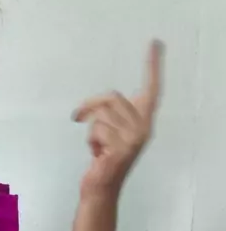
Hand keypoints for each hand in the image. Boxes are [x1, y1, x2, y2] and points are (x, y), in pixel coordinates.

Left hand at [73, 41, 162, 197]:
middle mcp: (144, 127)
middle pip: (111, 98)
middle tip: (77, 116)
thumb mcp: (106, 130)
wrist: (101, 187)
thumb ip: (106, 113)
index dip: (152, 66)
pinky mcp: (123, 149)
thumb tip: (85, 109)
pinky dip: (90, 142)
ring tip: (98, 147)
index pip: (151, 89)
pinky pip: (97, 131)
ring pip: (100, 115)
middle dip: (90, 106)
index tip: (154, 42)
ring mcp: (135, 138)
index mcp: (143, 120)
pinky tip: (98, 155)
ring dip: (90, 130)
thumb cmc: (103, 158)